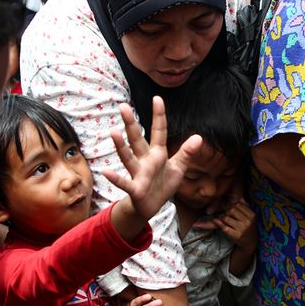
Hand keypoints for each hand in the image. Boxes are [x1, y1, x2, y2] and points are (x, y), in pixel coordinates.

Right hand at [104, 97, 201, 222]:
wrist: (152, 207)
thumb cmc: (163, 185)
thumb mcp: (178, 168)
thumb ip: (186, 153)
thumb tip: (199, 137)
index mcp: (158, 153)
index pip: (159, 131)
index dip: (159, 116)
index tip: (157, 98)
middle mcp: (145, 160)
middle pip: (137, 139)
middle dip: (131, 124)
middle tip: (123, 106)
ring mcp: (139, 173)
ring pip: (128, 157)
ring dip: (121, 146)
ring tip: (113, 132)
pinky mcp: (135, 189)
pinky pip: (124, 183)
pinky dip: (115, 178)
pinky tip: (105, 172)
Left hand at [214, 200, 257, 249]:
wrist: (251, 243)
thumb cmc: (249, 228)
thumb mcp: (251, 217)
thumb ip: (246, 207)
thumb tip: (240, 198)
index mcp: (252, 215)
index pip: (238, 205)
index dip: (232, 206)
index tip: (230, 210)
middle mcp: (248, 222)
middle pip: (231, 210)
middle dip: (226, 211)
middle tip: (225, 215)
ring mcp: (242, 229)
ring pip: (226, 218)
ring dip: (222, 218)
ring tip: (223, 220)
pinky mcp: (236, 236)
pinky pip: (224, 227)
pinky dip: (219, 224)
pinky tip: (216, 221)